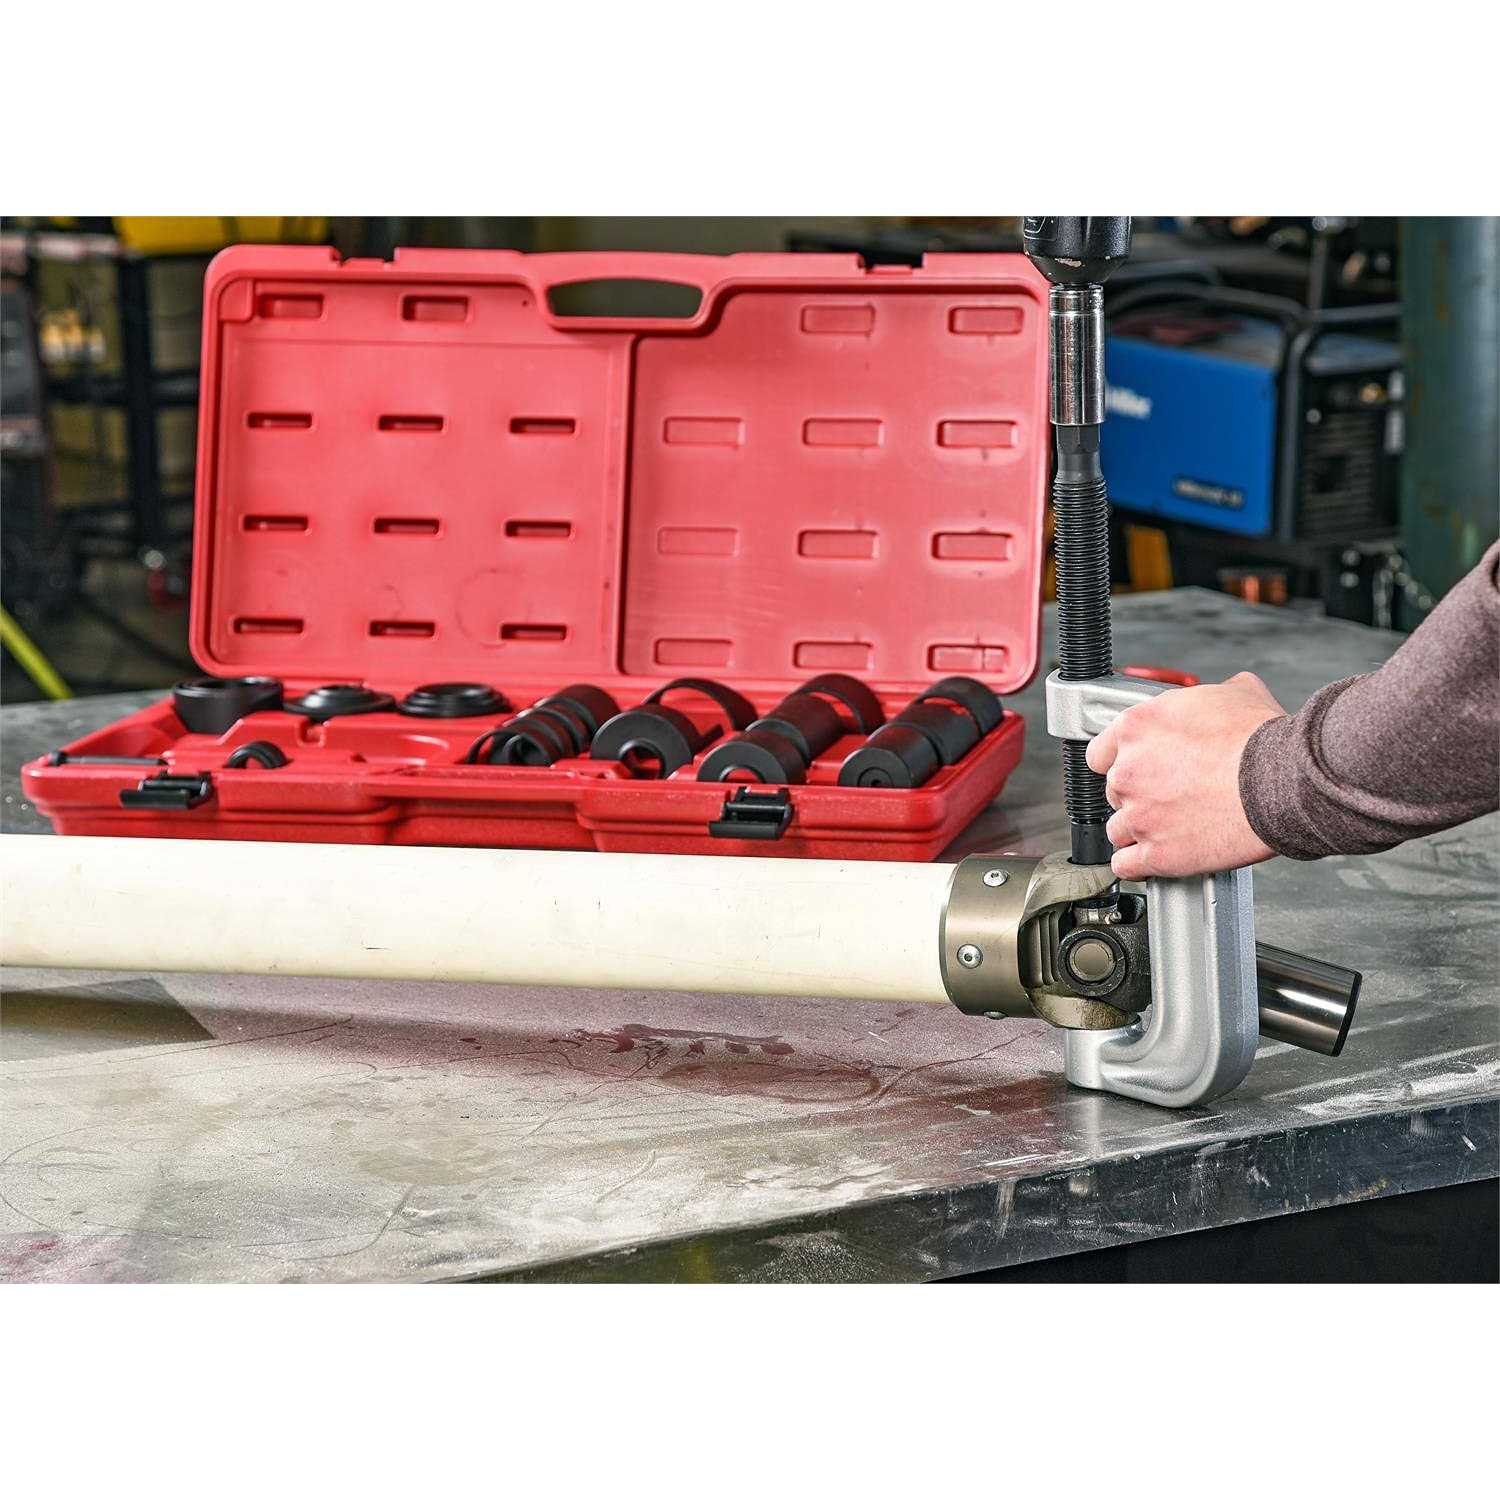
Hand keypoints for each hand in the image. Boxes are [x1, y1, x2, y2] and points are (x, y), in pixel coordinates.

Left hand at [1084, 671, 1285, 879]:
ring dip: (1138, 831)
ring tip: (1167, 829)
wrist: (1284, 780)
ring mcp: (1139, 815)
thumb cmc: (1261, 738)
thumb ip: (1208, 695)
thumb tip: (1222, 693)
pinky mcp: (1157, 853)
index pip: (1100, 753)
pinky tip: (1151, 858)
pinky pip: (1126, 865)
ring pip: (1118, 830)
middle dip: (1138, 796)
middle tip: (1169, 797)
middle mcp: (1128, 771)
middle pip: (1114, 792)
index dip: (1119, 763)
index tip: (1136, 769)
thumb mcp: (1236, 691)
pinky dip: (1137, 864)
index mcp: (1136, 728)